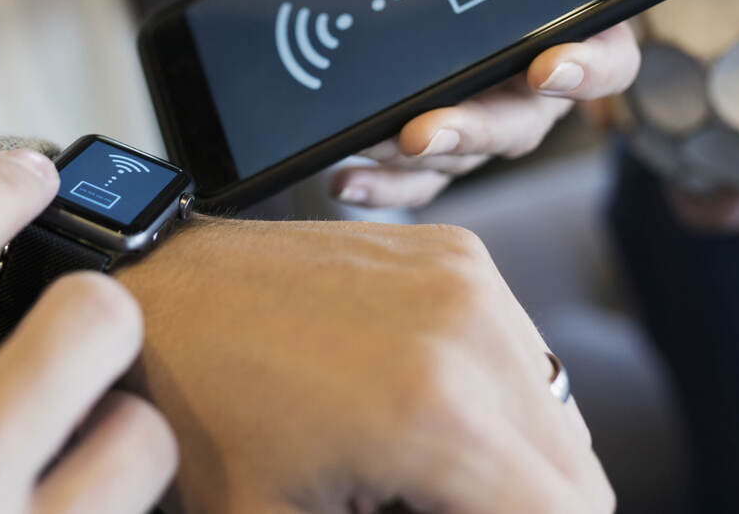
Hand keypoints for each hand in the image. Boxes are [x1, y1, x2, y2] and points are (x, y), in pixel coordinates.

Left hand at [117, 216, 613, 512]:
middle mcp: (470, 328)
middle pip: (578, 474)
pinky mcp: (455, 250)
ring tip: (419, 466)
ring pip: (558, 413)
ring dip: (513, 459)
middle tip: (426, 504)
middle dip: (515, 507)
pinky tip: (416, 407)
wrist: (159, 299)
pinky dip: (494, 396)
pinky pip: (521, 350)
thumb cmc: (202, 423)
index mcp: (437, 413)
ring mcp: (466, 276)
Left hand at [332, 0, 641, 208]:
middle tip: (426, 130)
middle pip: (525, 125)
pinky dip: (384, 189)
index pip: (608, 61)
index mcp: (570, 29)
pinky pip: (420, 183)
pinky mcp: (438, 149)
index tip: (549, 66)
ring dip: (416, 158)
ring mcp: (484, 124)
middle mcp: (533, 89)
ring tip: (365, 147)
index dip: (589, 70)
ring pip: (466, 158)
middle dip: (476, 128)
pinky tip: (342, 180)